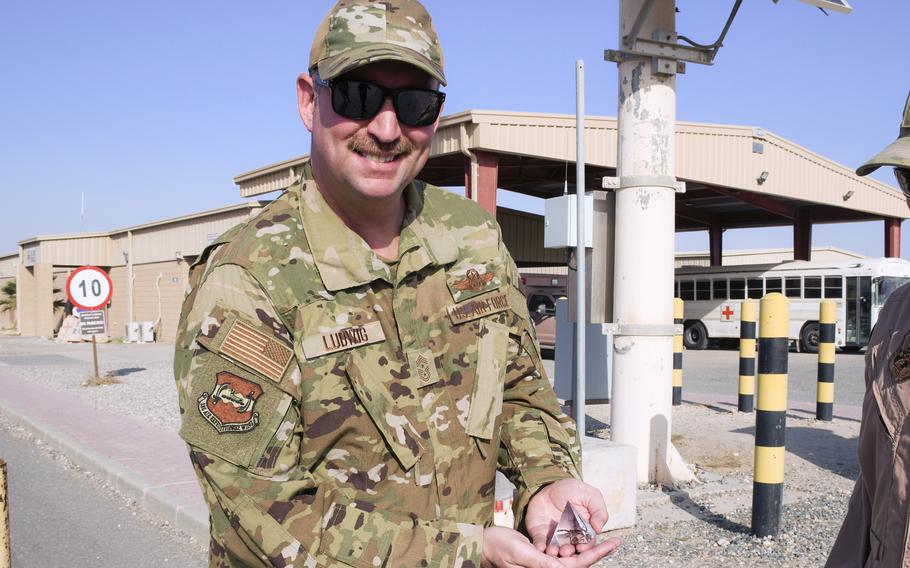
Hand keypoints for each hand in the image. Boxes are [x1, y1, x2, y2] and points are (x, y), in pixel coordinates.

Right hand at [481, 526, 619, 567]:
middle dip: (597, 553)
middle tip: (615, 542)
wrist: (485, 544)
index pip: (577, 565)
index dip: (596, 554)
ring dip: (588, 550)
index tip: (612, 543)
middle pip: (579, 563)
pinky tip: (583, 539)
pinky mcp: (543, 559)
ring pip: (573, 560)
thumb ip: (541, 562)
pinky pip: (563, 555)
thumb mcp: (520, 550)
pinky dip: (575, 547)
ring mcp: (545, 565)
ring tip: (605, 541)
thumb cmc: (499, 546)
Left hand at [525, 478, 614, 557]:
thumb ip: (598, 511)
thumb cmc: (574, 491)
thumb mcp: (591, 496)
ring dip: (554, 551)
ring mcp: (554, 536)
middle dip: (568, 551)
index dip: (585, 546)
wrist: (551, 486)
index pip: (587, 542)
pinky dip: (539, 545)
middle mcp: (570, 537)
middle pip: (571, 548)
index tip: (582, 547)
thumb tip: (599, 528)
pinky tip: (539, 547)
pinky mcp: (540, 534)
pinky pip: (540, 542)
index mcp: (584, 531)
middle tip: (565, 551)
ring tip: (551, 551)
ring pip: (555, 548)